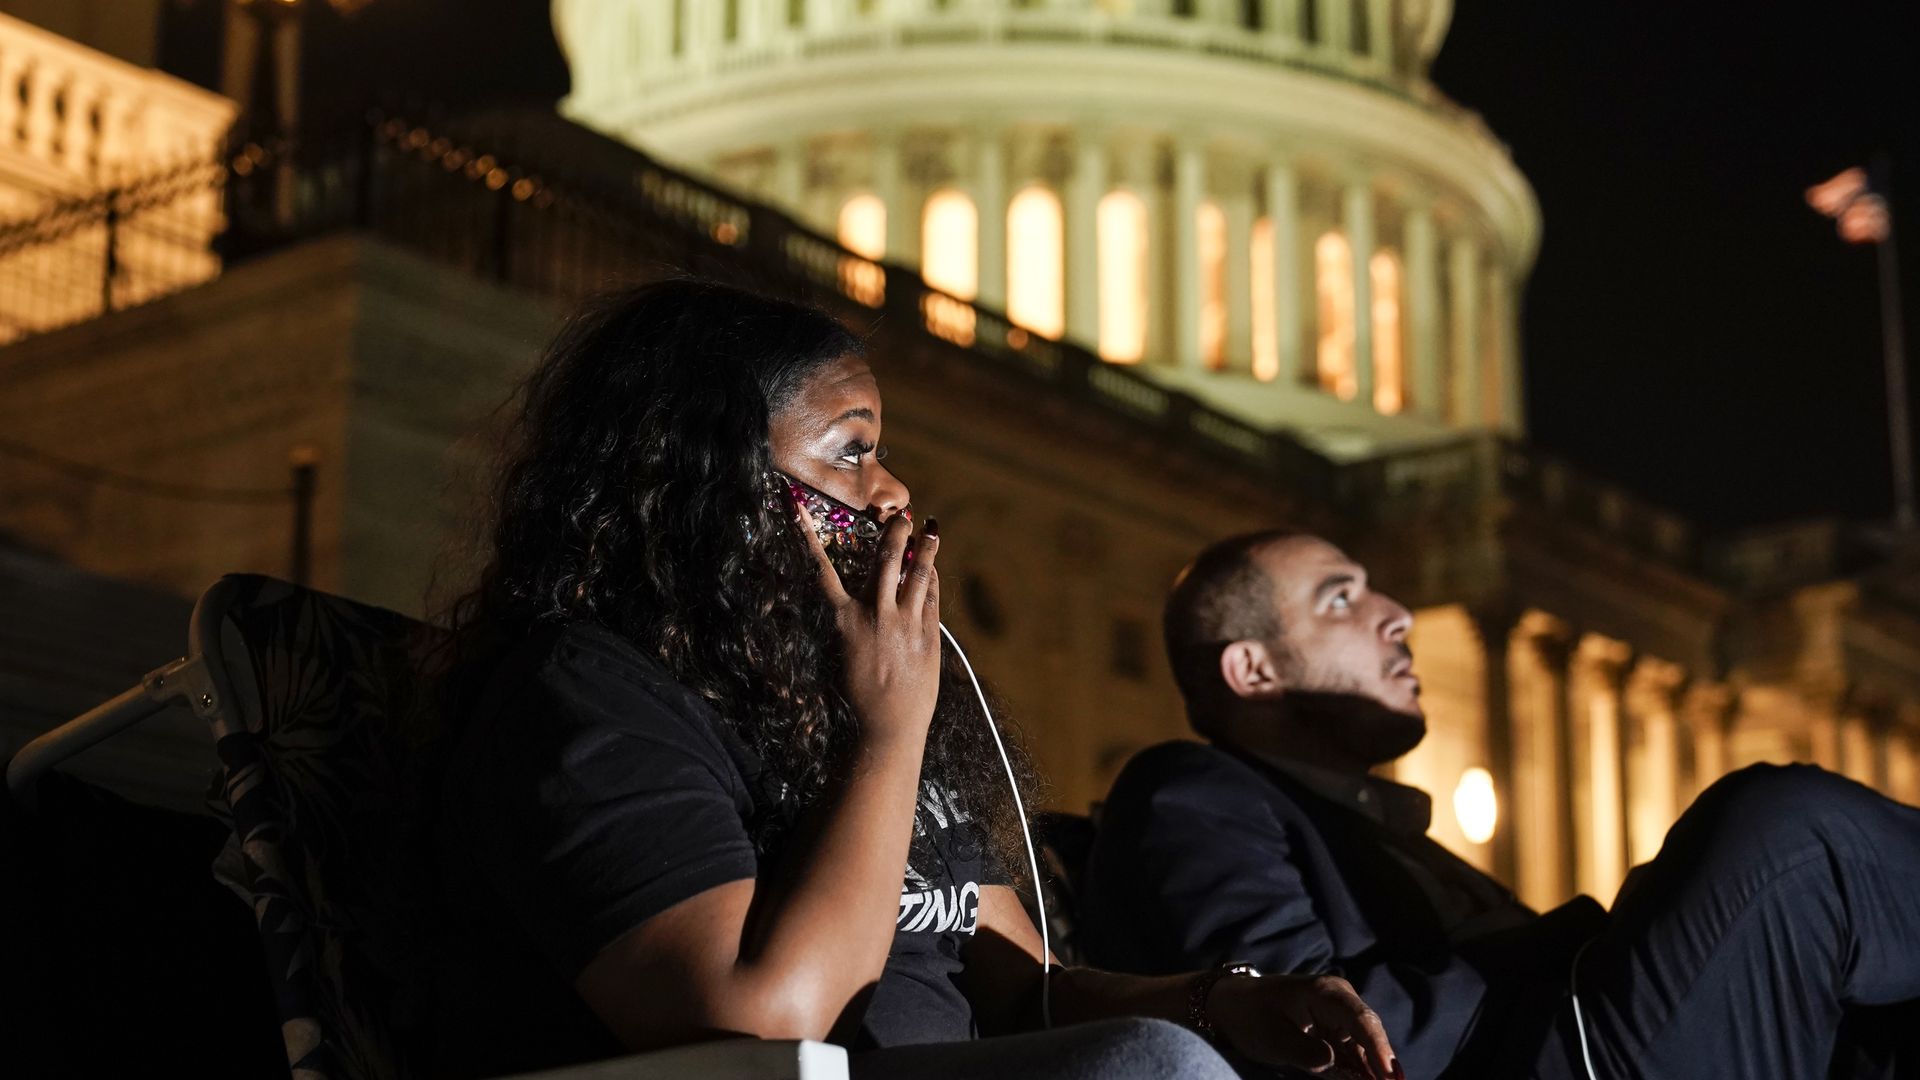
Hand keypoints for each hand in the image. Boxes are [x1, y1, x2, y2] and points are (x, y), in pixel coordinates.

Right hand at [793, 501, 941, 748]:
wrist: (887, 727)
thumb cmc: (860, 696)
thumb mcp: (847, 654)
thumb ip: (857, 621)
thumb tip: (867, 595)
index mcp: (846, 619)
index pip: (822, 569)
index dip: (807, 536)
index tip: (797, 507)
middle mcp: (876, 614)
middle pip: (886, 559)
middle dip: (894, 532)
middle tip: (902, 514)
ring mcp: (905, 622)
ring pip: (918, 572)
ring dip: (926, 547)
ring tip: (933, 527)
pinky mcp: (929, 634)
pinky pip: (932, 596)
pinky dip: (932, 578)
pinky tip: (934, 568)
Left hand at [1208, 972, 1400, 1079]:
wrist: (1232, 1006)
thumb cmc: (1250, 1016)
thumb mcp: (1272, 1038)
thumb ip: (1305, 1052)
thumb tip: (1334, 1063)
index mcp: (1326, 993)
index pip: (1361, 1020)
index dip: (1379, 1049)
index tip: (1389, 1076)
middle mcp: (1340, 1001)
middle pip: (1370, 1035)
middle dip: (1384, 1065)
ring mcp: (1339, 1018)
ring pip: (1367, 1048)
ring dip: (1375, 1072)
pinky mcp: (1335, 1034)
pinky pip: (1355, 1055)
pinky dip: (1362, 1072)